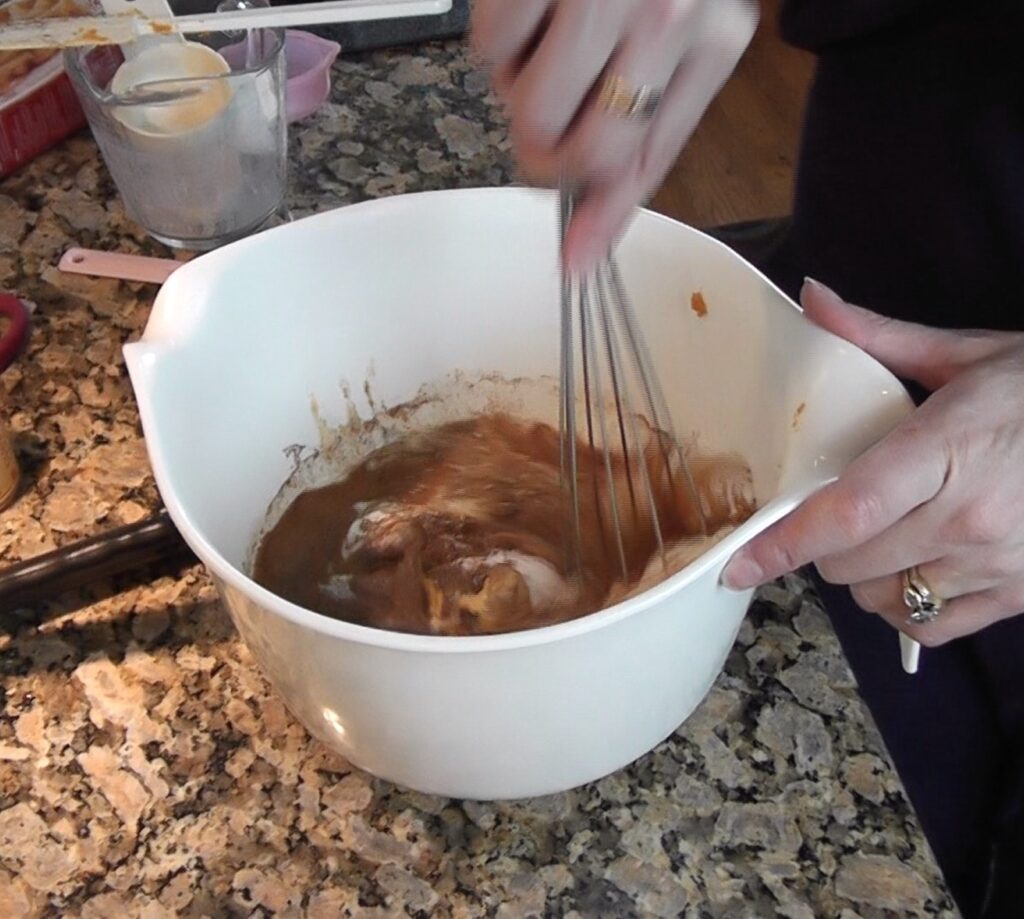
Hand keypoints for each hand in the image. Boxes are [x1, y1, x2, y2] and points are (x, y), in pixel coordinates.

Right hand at [471, 0, 757, 270]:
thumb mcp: (687, 33)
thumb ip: (645, 134)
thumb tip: (582, 247)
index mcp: (714, 41)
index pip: (650, 162)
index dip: (603, 220)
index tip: (573, 265)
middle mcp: (666, 15)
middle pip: (580, 153)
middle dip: (551, 152)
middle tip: (549, 119)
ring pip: (528, 110)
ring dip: (522, 94)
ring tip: (547, 45)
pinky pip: (489, 51)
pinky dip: (499, 41)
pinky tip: (533, 7)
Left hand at [723, 279, 1023, 646]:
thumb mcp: (964, 354)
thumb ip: (876, 336)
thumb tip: (810, 297)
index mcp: (945, 448)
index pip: (846, 513)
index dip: (783, 545)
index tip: (737, 565)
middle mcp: (969, 516)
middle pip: (848, 564)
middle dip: (821, 547)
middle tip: (834, 515)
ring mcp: (998, 562)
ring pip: (882, 600)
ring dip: (861, 577)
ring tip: (879, 538)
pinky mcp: (1020, 595)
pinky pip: (932, 626)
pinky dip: (905, 607)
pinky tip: (913, 571)